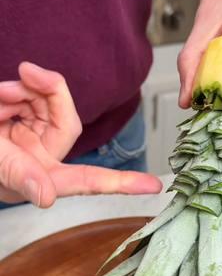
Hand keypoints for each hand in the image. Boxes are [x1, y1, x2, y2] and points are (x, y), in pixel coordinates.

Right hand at [0, 62, 161, 206]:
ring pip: (49, 99)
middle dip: (46, 95)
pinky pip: (34, 90)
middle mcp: (46, 155)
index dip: (121, 185)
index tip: (153, 187)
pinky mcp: (30, 113)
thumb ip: (21, 177)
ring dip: (21, 91)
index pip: (90, 180)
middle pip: (67, 119)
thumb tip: (47, 198)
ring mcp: (38, 132)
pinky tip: (4, 94)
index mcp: (43, 177)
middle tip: (23, 77)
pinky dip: (18, 87)